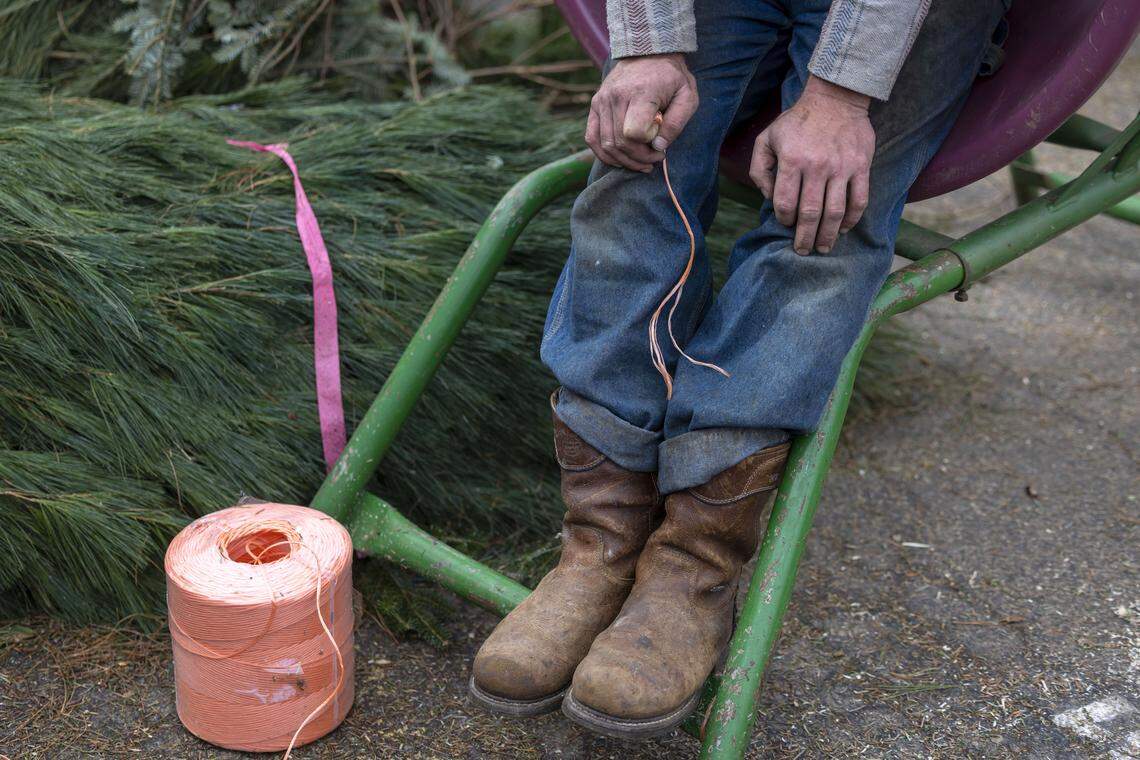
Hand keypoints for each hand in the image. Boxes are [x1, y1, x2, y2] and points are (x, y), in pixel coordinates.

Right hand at [586, 54, 698, 171]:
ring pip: (606, 144)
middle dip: (638, 159)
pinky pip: (592, 138)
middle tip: (654, 159)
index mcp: (641, 93)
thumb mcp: (687, 96)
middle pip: (620, 143)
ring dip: (624, 160)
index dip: (647, 146)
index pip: (633, 133)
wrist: (649, 51)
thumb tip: (658, 147)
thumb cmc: (672, 77)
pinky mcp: (595, 104)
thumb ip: (676, 123)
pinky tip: (620, 159)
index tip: (660, 145)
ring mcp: (602, 100)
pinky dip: (604, 154)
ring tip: (640, 162)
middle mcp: (616, 96)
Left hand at [750, 75, 874, 253]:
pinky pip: (859, 200)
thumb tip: (767, 197)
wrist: (835, 98)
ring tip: (823, 248)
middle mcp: (817, 166)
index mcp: (791, 160)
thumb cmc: (796, 122)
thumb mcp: (766, 138)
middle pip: (810, 214)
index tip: (785, 224)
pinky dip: (852, 219)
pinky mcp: (861, 166)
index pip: (785, 203)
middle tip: (802, 251)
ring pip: (835, 212)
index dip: (784, 219)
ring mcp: (841, 167)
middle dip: (804, 238)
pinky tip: (844, 229)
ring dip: (828, 235)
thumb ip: (759, 169)